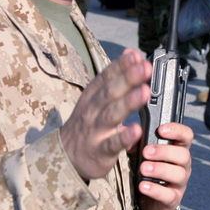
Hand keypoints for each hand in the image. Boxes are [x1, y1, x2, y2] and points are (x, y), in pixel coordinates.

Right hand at [61, 48, 151, 181]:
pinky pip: (112, 144)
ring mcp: (95, 131)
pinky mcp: (99, 151)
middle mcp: (92, 111)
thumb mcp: (96, 98)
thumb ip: (115, 76)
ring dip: (128, 102)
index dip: (121, 66)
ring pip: (111, 115)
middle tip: (145, 68)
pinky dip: (124, 137)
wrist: (64, 157)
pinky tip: (136, 129)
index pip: (106, 77)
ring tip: (144, 92)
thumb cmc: (87, 123)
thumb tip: (131, 53)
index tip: (135, 55)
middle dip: (128, 79)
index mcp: (92, 96)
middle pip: (110, 93)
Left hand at [136, 122, 193, 209]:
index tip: (161, 130)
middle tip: (146, 152)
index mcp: (178, 149)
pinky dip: (156, 190)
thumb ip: (135, 143)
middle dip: (164, 152)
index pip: (186, 135)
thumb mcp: (141, 155)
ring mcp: (180, 183)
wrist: (148, 200)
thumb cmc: (147, 171)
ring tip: (143, 169)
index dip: (177, 130)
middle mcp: (183, 165)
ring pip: (179, 174)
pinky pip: (169, 195)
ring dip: (160, 169)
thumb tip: (125, 130)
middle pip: (183, 154)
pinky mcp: (173, 199)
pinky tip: (143, 186)